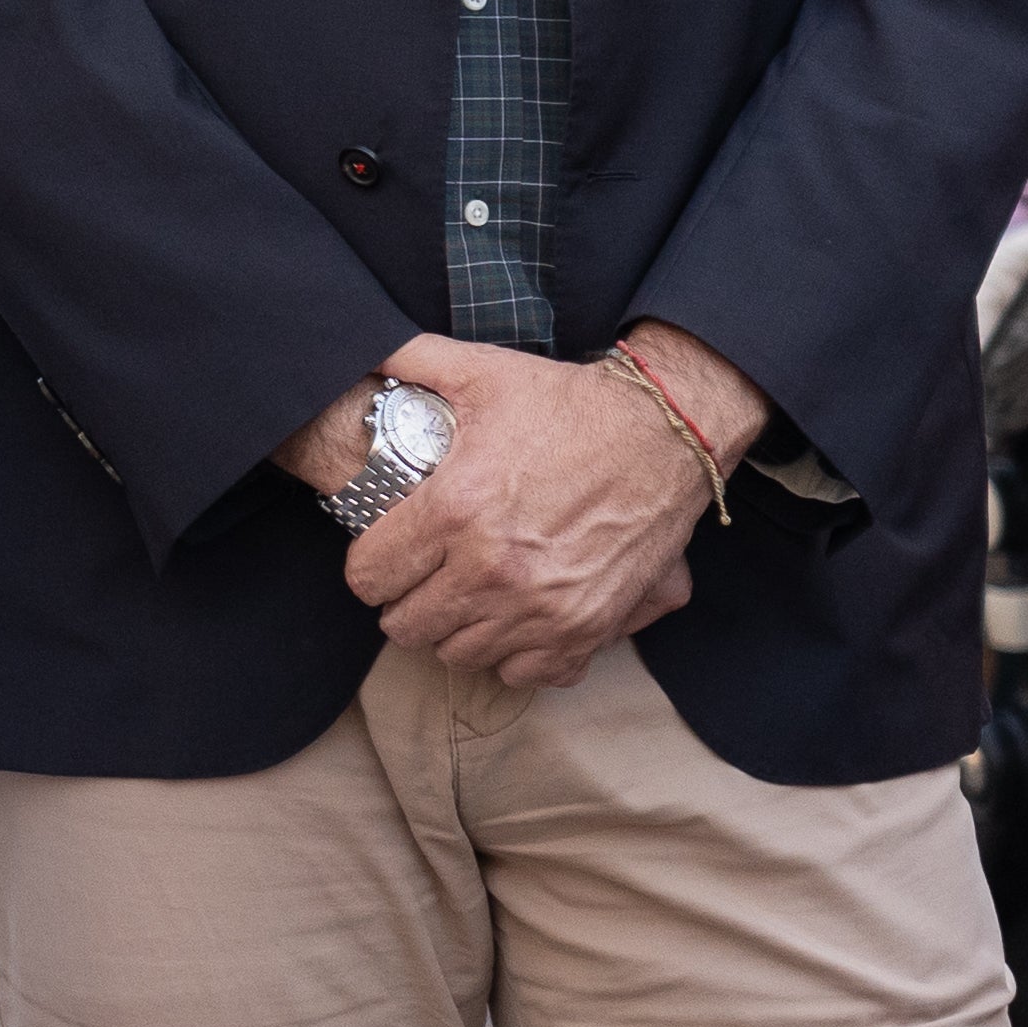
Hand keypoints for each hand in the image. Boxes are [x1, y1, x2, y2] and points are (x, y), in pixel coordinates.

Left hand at [342, 329, 737, 689]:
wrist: (666, 434)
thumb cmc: (570, 406)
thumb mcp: (482, 371)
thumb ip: (409, 361)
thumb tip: (361, 352)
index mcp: (454, 510)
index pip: (368, 577)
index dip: (370, 564)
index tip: (387, 552)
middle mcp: (493, 570)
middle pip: (405, 626)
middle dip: (407, 599)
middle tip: (425, 573)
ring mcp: (540, 609)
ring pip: (458, 654)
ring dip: (457, 627)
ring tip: (468, 592)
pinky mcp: (584, 630)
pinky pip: (523, 674)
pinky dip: (515, 653)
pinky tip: (516, 615)